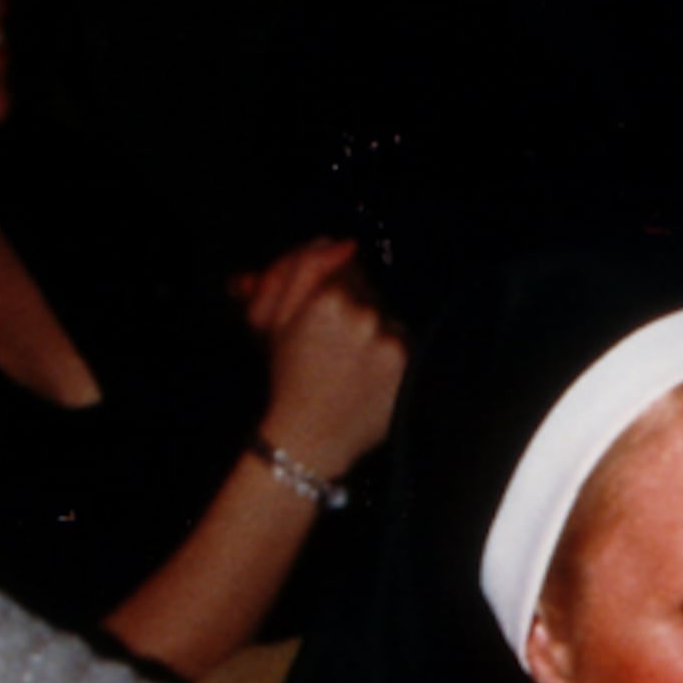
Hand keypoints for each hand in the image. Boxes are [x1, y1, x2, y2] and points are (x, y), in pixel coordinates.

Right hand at [245, 240, 403, 486]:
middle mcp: (364, 313)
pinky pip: (400, 341)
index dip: (333, 289)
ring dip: (372, 331)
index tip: (324, 318)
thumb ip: (304, 271)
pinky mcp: (406, 362)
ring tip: (349, 366)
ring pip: (385, 316)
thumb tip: (341, 243)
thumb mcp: (276, 320)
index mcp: (327, 297)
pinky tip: (367, 376)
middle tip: (333, 348)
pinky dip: (388, 353)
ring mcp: (389, 338)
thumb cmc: (289, 379)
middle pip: (368, 290)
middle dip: (352, 309)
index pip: (345, 264)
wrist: (308, 439)